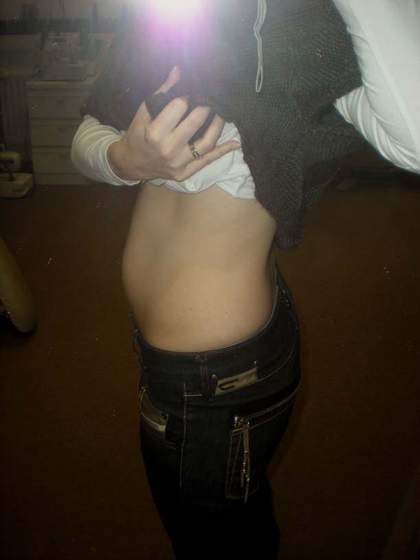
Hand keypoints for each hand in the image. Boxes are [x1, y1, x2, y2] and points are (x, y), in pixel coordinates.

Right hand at [108, 66, 239, 181]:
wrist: (132, 163)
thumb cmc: (138, 134)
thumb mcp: (144, 111)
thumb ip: (163, 92)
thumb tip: (179, 70)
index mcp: (155, 132)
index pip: (179, 106)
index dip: (188, 95)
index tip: (193, 90)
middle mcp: (168, 149)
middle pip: (196, 122)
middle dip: (206, 106)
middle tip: (211, 97)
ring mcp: (178, 163)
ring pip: (207, 142)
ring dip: (218, 126)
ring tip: (222, 113)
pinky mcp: (185, 173)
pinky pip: (208, 161)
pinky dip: (223, 151)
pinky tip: (235, 143)